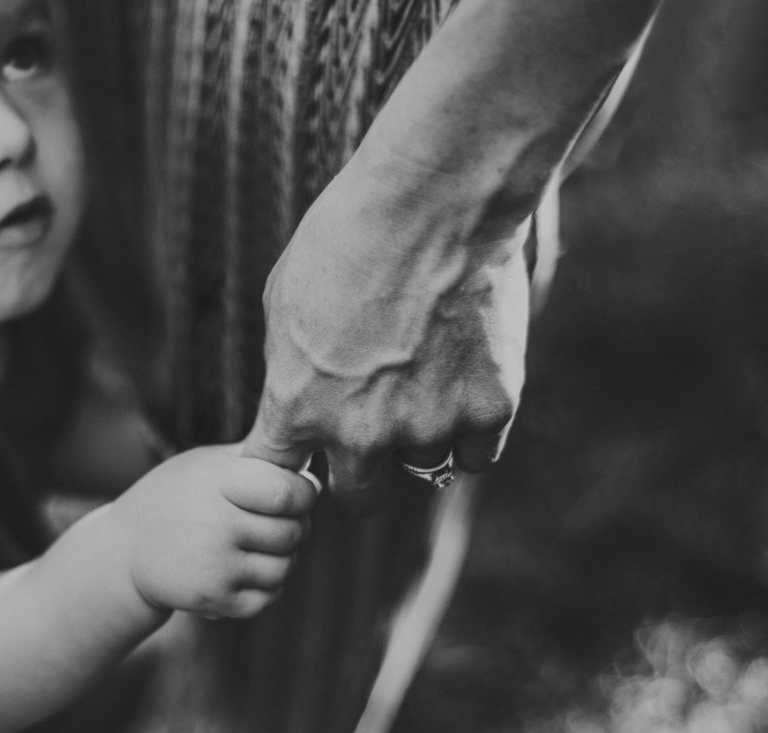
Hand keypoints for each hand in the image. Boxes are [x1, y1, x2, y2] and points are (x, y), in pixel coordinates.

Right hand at [113, 445, 318, 617]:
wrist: (126, 549)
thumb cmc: (178, 495)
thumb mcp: (207, 464)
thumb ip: (257, 461)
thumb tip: (313, 474)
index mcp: (218, 482)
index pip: (288, 494)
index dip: (303, 494)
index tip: (296, 492)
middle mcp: (217, 524)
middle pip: (292, 532)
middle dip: (295, 526)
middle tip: (276, 519)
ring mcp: (216, 566)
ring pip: (286, 567)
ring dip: (282, 557)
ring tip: (259, 543)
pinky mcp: (214, 598)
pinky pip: (269, 596)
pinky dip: (266, 584)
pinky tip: (244, 567)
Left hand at [241, 154, 529, 512]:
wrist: (436, 200)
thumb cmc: (349, 235)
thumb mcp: (284, 301)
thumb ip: (290, 370)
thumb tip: (297, 406)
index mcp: (297, 407)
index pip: (277, 476)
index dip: (291, 469)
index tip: (306, 454)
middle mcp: (360, 434)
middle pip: (359, 496)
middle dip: (363, 470)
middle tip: (378, 426)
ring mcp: (429, 428)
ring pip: (425, 467)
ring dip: (424, 436)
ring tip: (430, 371)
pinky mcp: (490, 412)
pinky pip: (477, 455)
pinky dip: (472, 431)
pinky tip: (467, 384)